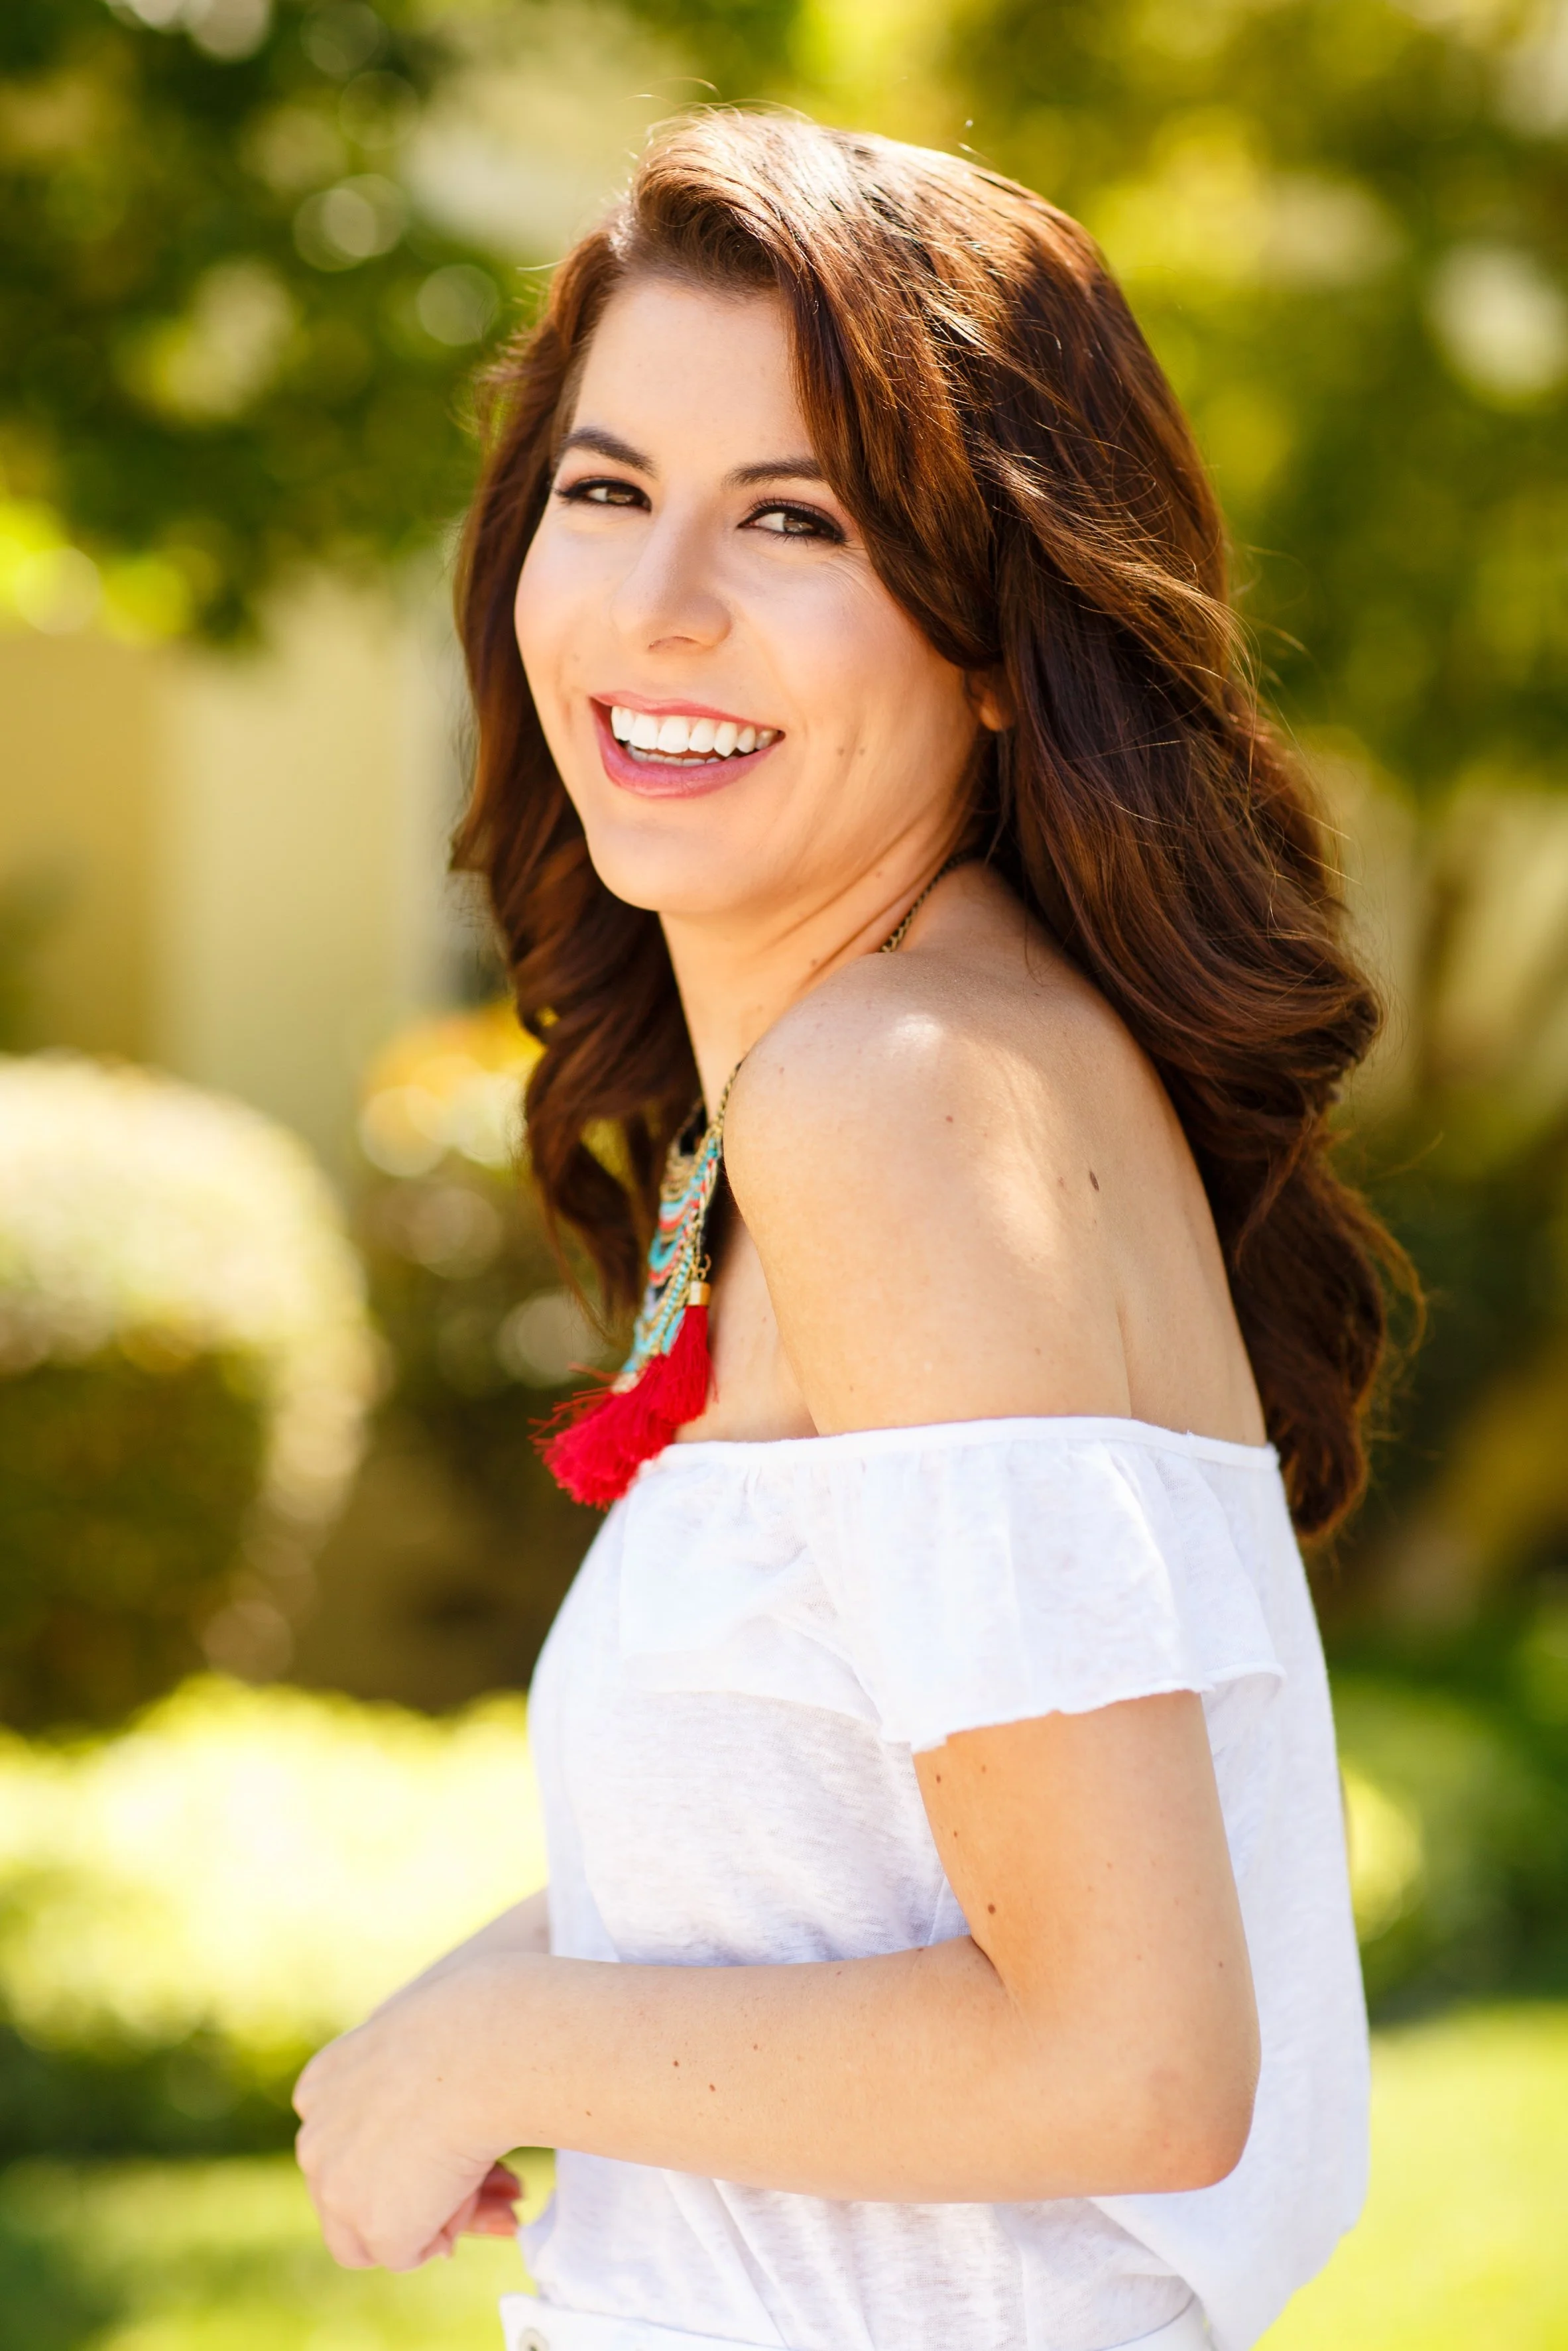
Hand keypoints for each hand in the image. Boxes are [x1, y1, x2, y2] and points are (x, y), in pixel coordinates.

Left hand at [294, 1968, 519, 2270]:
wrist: (479, 2049)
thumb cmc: (471, 2022)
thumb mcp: (422, 2028)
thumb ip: (411, 2066)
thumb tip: (431, 2072)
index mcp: (323, 2086)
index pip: (357, 2142)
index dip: (411, 2152)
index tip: (458, 2142)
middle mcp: (315, 2139)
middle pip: (369, 2188)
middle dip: (430, 2190)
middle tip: (499, 2185)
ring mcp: (334, 2187)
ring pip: (380, 2231)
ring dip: (443, 2215)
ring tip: (508, 2189)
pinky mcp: (372, 2226)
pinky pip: (414, 2251)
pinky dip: (451, 2226)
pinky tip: (476, 2184)